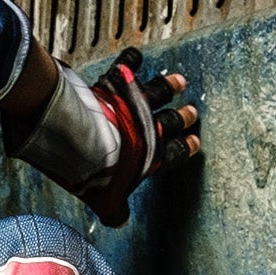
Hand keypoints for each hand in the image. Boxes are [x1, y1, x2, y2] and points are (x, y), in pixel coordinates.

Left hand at [4, 44, 200, 227]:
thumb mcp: (105, 198)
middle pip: (172, 121)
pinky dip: (131, 59)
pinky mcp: (115, 83)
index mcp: (149, 155)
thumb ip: (114, 209)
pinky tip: (135, 54)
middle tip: (194, 112)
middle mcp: (146, 127)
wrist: (80, 138)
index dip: (185, 149)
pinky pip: (126, 66)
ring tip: (179, 81)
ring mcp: (132, 104)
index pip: (173, 153)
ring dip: (168, 86)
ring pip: (157, 92)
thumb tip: (119, 221)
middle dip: (183, 118)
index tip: (196, 143)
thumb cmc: (96, 171)